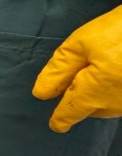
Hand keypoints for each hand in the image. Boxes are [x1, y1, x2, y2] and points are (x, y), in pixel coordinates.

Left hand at [32, 6, 121, 132]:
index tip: (56, 125)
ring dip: (104, 92)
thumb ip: (59, 70)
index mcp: (94, 94)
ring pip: (112, 104)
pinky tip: (118, 69)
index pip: (71, 113)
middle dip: (84, 96)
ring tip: (107, 65)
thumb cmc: (121, 31)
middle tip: (84, 71)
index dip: (61, 118)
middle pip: (92, 108)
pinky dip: (119, 86)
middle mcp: (116, 105)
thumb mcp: (82, 43)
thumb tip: (42, 94)